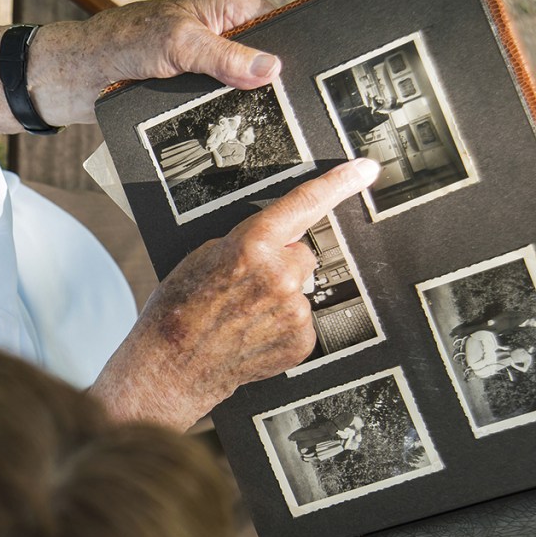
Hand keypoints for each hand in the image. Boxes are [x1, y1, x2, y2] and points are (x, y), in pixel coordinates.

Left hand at [26, 0, 281, 124]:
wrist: (80, 77)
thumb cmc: (122, 42)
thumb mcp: (179, 44)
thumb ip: (224, 55)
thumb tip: (270, 68)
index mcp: (229, 7)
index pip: (278, 26)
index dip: (288, 52)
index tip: (299, 79)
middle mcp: (223, 34)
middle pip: (263, 64)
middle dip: (267, 85)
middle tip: (279, 110)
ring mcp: (210, 66)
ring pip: (243, 91)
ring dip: (243, 108)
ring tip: (258, 127)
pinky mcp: (194, 93)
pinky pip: (219, 109)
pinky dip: (220, 120)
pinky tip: (230, 135)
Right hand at [89, 159, 379, 429]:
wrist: (172, 366)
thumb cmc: (178, 312)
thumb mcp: (203, 258)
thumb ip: (248, 244)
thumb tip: (277, 242)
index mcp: (252, 246)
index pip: (305, 204)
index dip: (339, 182)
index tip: (365, 170)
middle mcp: (280, 276)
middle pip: (301, 256)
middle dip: (281, 264)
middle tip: (245, 287)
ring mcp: (294, 311)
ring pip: (299, 290)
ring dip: (278, 299)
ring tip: (241, 317)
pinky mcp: (301, 340)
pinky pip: (300, 321)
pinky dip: (281, 326)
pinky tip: (252, 334)